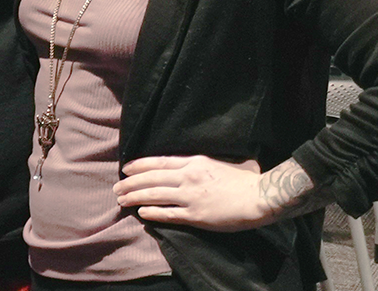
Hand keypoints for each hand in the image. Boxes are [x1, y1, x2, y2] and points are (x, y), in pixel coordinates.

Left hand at [116, 154, 306, 230]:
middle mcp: (188, 177)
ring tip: (122, 200)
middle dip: (130, 183)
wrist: (260, 197)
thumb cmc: (247, 180)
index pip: (159, 162)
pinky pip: (168, 213)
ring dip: (135, 197)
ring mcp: (190, 196)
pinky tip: (142, 212)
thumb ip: (205, 164)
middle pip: (151, 178)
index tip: (125, 169)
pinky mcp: (196, 214)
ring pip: (154, 195)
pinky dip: (152, 212)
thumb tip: (196, 163)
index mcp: (194, 163)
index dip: (139, 165)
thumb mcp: (222, 163)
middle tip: (116, 187)